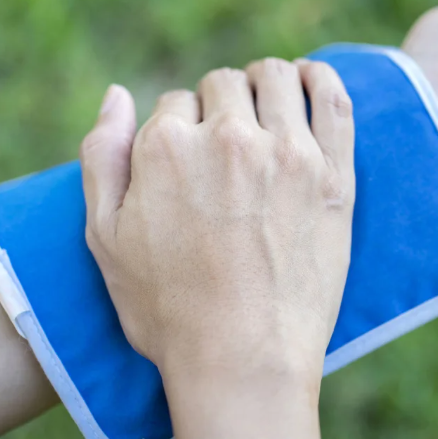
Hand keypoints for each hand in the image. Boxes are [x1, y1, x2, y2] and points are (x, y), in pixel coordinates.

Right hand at [79, 59, 354, 438]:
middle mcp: (228, 138)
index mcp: (167, 147)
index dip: (179, 128)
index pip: (174, 102)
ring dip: (264, 85)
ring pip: (274, 80)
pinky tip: (309, 80)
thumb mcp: (105, 237)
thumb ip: (104, 156)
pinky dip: (319, 79)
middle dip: (218, 105)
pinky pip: (333, 99)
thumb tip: (118, 95)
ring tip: (265, 108)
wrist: (243, 358)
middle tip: (225, 143)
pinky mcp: (332, 175)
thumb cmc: (169, 308)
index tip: (191, 158)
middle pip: (223, 86)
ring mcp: (287, 153)